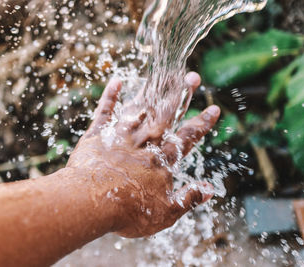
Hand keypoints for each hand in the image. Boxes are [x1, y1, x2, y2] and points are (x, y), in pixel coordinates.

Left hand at [66, 72, 219, 236]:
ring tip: (164, 73)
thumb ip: (188, 198)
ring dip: (153, 90)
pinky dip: (110, 96)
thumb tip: (210, 190)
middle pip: (166, 114)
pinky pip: (105, 111)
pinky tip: (116, 80)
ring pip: (140, 108)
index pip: (187, 138)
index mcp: (161, 160)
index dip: (201, 124)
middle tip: (193, 76)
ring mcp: (120, 136)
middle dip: (180, 95)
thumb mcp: (165, 213)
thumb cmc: (127, 212)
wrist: (90, 203)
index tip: (214, 108)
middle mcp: (143, 143)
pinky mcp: (97, 135)